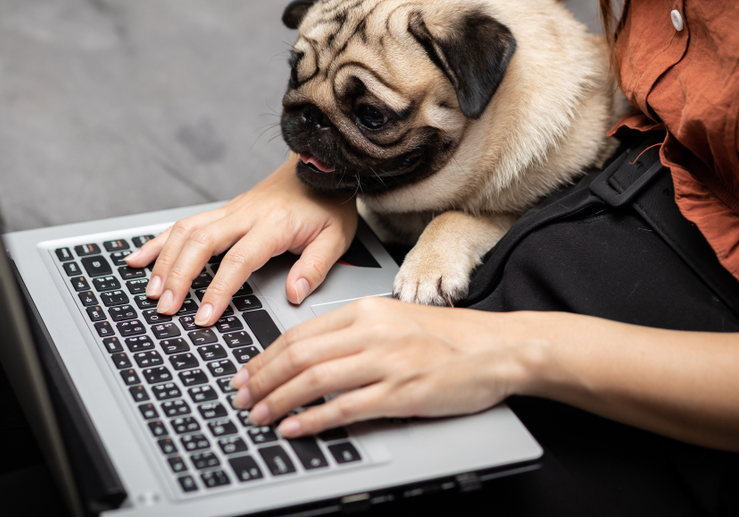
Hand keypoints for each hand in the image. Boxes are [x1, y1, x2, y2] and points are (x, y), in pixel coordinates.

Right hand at [125, 155, 357, 325]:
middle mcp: (246, 215)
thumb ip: (315, 267)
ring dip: (164, 261)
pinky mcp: (223, 212)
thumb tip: (294, 294)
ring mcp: (231, 211)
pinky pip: (184, 224)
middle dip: (178, 277)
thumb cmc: (328, 204)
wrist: (321, 166)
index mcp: (274, 224)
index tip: (204, 315)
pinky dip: (158, 241)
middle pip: (200, 243)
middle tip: (166, 307)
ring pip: (186, 231)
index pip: (238, 260)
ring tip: (152, 291)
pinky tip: (138, 258)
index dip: (218, 289)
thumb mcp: (336, 237)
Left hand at [229, 297, 530, 436]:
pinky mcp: (402, 391)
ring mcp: (387, 362)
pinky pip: (346, 407)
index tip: (246, 373)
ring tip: (260, 415)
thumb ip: (353, 334)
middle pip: (299, 356)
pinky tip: (295, 429)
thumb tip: (308, 357)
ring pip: (315, 380)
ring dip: (279, 401)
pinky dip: (314, 420)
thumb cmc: (448, 338)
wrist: (496, 348)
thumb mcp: (393, 322)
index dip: (266, 357)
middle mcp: (372, 332)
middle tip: (241, 398)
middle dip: (262, 380)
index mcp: (366, 311)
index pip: (301, 333)